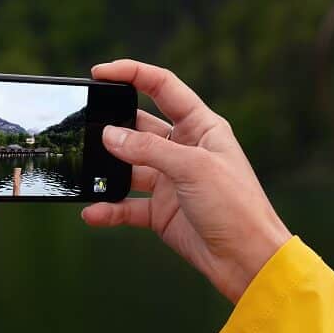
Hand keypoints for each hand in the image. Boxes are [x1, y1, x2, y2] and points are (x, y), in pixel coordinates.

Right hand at [82, 59, 291, 302]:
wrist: (247, 260)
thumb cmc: (235, 206)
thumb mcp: (192, 168)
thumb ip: (148, 149)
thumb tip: (109, 135)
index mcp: (202, 127)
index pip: (163, 88)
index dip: (132, 74)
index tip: (100, 73)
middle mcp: (185, 150)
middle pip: (140, 127)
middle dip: (112, 127)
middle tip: (86, 128)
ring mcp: (172, 181)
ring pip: (129, 167)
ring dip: (107, 171)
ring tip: (86, 173)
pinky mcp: (162, 212)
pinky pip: (128, 205)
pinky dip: (110, 208)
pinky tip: (93, 212)